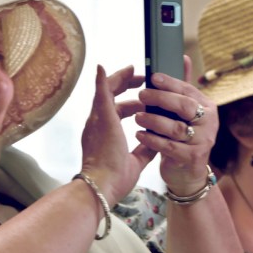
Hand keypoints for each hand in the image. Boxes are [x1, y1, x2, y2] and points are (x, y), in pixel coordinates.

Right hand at [80, 65, 155, 203]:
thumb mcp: (135, 161)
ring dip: (121, 79)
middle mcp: (98, 123)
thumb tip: (155, 142)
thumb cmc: (114, 179)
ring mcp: (98, 119)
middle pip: (111, 96)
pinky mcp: (102, 117)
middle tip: (143, 79)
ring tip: (135, 70)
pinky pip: (100, 92)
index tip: (144, 99)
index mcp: (105, 133)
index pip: (117, 110)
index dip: (130, 103)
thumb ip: (144, 150)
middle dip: (126, 85)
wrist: (102, 186)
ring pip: (107, 90)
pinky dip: (102, 79)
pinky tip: (102, 67)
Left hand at [135, 56, 217, 195]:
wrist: (186, 173)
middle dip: (161, 99)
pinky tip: (140, 135)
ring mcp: (203, 141)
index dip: (170, 82)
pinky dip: (153, 140)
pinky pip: (170, 147)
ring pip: (177, 128)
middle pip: (185, 106)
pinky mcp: (193, 159)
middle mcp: (210, 122)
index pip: (188, 89)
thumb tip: (184, 57)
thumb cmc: (182, 138)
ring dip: (154, 120)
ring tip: (138, 116)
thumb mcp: (184, 113)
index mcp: (207, 107)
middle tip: (141, 95)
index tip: (151, 76)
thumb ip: (182, 87)